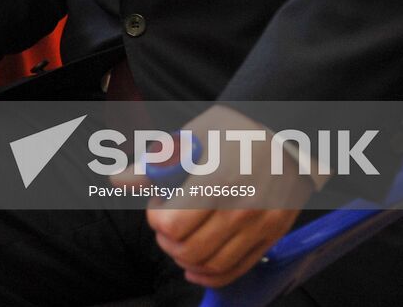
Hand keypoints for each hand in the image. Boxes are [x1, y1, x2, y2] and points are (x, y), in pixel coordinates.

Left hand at [145, 106, 313, 287]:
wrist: (285, 128)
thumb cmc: (233, 128)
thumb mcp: (192, 136)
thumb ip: (155, 163)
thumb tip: (117, 180)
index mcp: (218, 180)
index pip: (172, 225)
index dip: (156, 216)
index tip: (159, 202)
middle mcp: (242, 208)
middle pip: (189, 250)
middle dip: (167, 240)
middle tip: (167, 222)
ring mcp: (261, 225)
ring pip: (212, 266)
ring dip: (186, 258)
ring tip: (182, 238)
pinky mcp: (273, 234)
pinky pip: (237, 269)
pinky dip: (211, 274)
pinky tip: (195, 265)